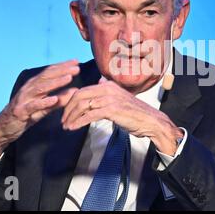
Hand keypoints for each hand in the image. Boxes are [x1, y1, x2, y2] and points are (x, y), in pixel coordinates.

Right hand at [0, 59, 79, 157]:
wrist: (4, 127)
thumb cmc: (26, 114)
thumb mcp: (45, 106)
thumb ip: (59, 99)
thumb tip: (75, 91)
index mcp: (34, 85)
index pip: (50, 72)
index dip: (63, 66)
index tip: (76, 62)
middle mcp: (29, 89)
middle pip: (47, 77)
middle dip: (62, 71)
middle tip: (76, 68)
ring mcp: (24, 99)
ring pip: (41, 88)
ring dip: (56, 83)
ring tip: (68, 78)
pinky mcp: (21, 111)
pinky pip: (33, 106)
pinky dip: (44, 102)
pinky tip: (54, 99)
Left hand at [61, 79, 183, 154]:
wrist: (151, 121)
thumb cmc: (136, 114)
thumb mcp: (119, 100)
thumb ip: (107, 95)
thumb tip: (95, 90)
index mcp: (108, 85)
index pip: (83, 90)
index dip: (71, 101)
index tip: (66, 112)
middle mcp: (108, 89)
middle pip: (79, 96)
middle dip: (68, 109)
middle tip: (63, 119)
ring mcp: (110, 99)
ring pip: (83, 106)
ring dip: (72, 117)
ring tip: (67, 126)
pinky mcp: (112, 110)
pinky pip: (90, 115)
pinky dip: (79, 122)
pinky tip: (73, 127)